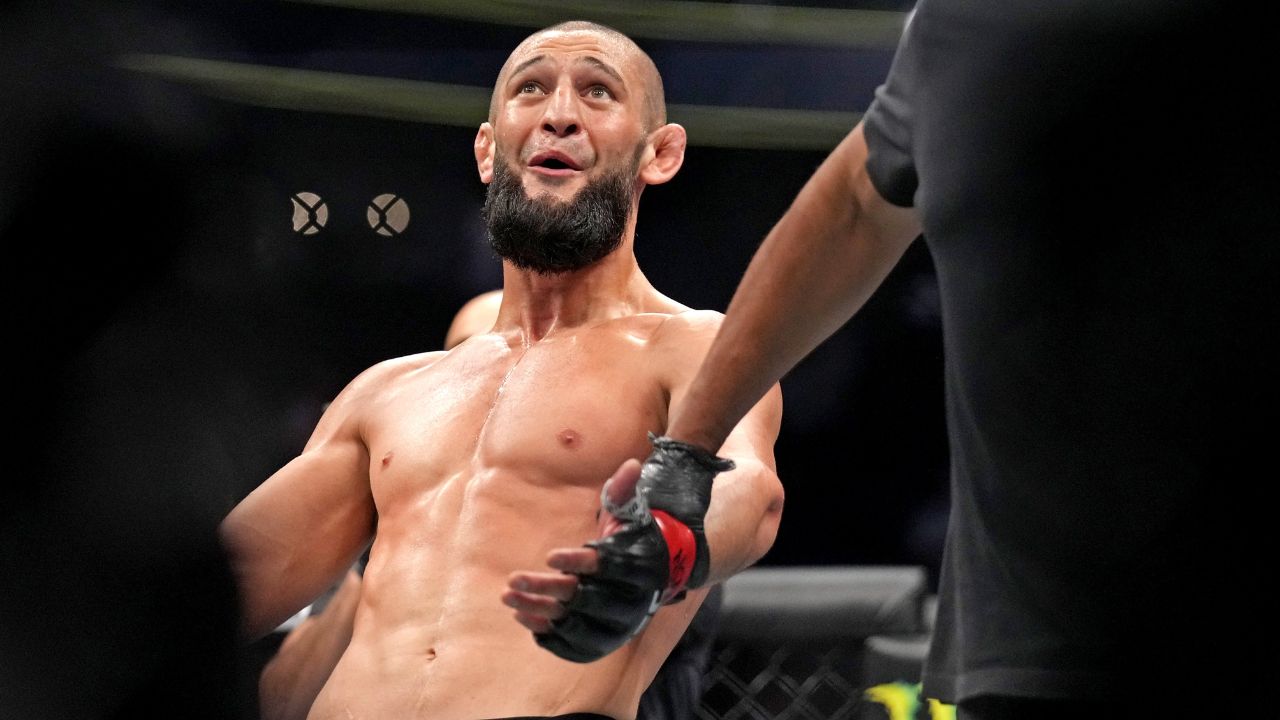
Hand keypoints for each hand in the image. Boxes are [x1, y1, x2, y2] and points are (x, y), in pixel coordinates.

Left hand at [503, 459, 639, 636]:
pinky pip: (573, 644)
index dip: (579, 562)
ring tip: (507, 596)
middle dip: (547, 590)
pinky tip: (522, 616)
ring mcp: (615, 625)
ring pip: (574, 623)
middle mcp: (629, 601)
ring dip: (538, 611)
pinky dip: (548, 633)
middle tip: (512, 578)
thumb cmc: (633, 539)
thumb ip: (624, 491)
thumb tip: (631, 464)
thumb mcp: (630, 512)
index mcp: (637, 567)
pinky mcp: (602, 641)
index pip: (607, 566)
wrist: (653, 579)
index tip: (550, 556)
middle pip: (585, 598)